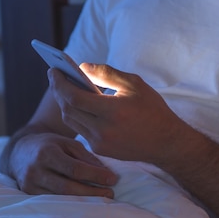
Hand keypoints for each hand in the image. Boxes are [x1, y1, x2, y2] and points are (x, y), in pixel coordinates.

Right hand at [8, 130, 117, 197]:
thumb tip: (105, 172)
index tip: (112, 179)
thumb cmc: (49, 145)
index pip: (75, 168)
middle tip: (110, 194)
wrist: (20, 152)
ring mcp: (30, 185)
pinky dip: (70, 203)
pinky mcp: (29, 194)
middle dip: (92, 192)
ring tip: (102, 200)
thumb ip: (85, 156)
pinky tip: (85, 203)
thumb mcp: (67, 143)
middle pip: (68, 187)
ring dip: (84, 201)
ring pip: (61, 197)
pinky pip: (53, 202)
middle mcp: (36, 170)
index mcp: (47, 153)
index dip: (95, 175)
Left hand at [48, 64, 196, 163]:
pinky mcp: (101, 150)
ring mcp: (100, 143)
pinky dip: (76, 115)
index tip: (53, 70)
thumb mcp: (135, 84)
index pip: (74, 97)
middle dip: (58, 92)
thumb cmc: (152, 109)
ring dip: (65, 104)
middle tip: (55, 76)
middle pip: (68, 109)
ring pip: (71, 121)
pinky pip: (81, 130)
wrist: (166, 143)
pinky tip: (78, 104)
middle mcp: (103, 130)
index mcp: (112, 111)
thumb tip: (83, 67)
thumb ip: (107, 74)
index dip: (60, 83)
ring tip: (64, 88)